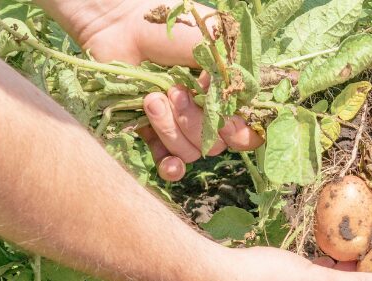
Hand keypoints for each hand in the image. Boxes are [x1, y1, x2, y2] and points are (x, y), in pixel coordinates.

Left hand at [58, 0, 261, 180]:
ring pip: (191, 152)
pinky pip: (169, 162)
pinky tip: (168, 164)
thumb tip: (237, 111)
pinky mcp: (153, 131)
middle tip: (175, 92)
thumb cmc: (171, 26)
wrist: (121, 22)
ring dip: (171, 129)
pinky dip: (170, 166)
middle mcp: (210, 112)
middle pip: (217, 145)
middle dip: (195, 123)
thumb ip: (233, 78)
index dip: (240, 133)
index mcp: (230, 93)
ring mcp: (182, 124)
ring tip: (151, 99)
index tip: (224, 118)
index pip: (250, 132)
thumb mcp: (214, 45)